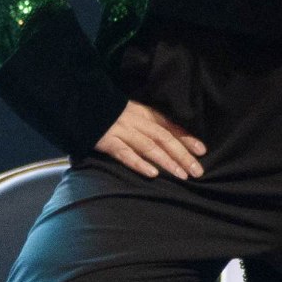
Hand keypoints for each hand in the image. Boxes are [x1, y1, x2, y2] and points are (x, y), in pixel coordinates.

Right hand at [92, 99, 206, 181]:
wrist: (79, 105)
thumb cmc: (110, 114)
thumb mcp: (133, 113)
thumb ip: (152, 124)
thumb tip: (178, 138)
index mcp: (143, 114)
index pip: (169, 126)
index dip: (186, 138)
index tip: (202, 150)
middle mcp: (136, 122)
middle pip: (163, 138)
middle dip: (182, 154)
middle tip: (197, 171)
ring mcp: (121, 132)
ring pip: (148, 147)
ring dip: (166, 161)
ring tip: (181, 175)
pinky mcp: (107, 142)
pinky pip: (124, 153)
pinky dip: (139, 163)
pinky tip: (152, 173)